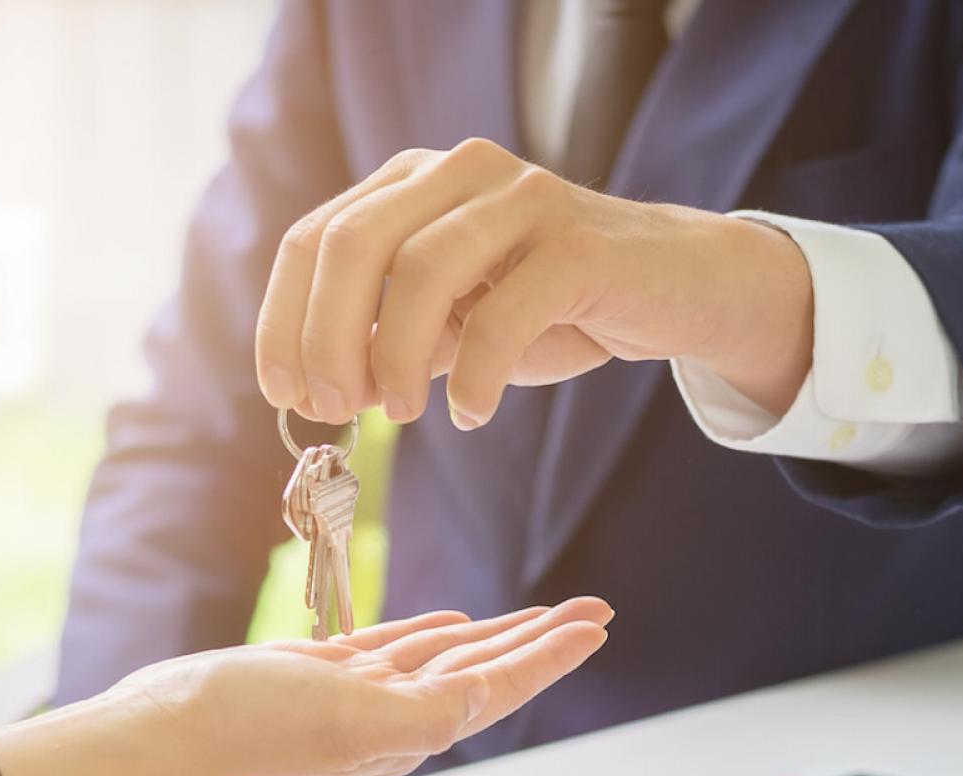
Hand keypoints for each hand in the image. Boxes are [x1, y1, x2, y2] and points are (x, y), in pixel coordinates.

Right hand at [0, 599, 611, 775]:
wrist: (170, 726)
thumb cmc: (253, 724)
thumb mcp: (352, 715)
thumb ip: (425, 708)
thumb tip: (486, 695)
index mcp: (410, 729)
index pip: (499, 685)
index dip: (551, 654)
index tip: (598, 623)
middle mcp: (393, 716)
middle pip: (486, 669)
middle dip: (541, 639)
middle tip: (594, 609)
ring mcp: (357, 695)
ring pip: (446, 657)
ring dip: (495, 634)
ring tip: (542, 613)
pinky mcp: (321, 674)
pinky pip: (394, 649)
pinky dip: (430, 634)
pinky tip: (452, 622)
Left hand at [254, 137, 813, 429]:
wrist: (677, 289)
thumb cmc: (553, 308)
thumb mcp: (453, 326)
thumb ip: (388, 342)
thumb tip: (318, 389)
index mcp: (413, 182)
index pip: (313, 240)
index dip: (285, 323)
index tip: (285, 395)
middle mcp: (460, 172)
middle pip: (352, 244)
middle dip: (326, 338)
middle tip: (335, 410)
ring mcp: (523, 199)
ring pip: (421, 268)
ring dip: (394, 355)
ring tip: (403, 415)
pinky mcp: (580, 244)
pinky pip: (505, 311)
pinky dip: (474, 374)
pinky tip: (470, 412)